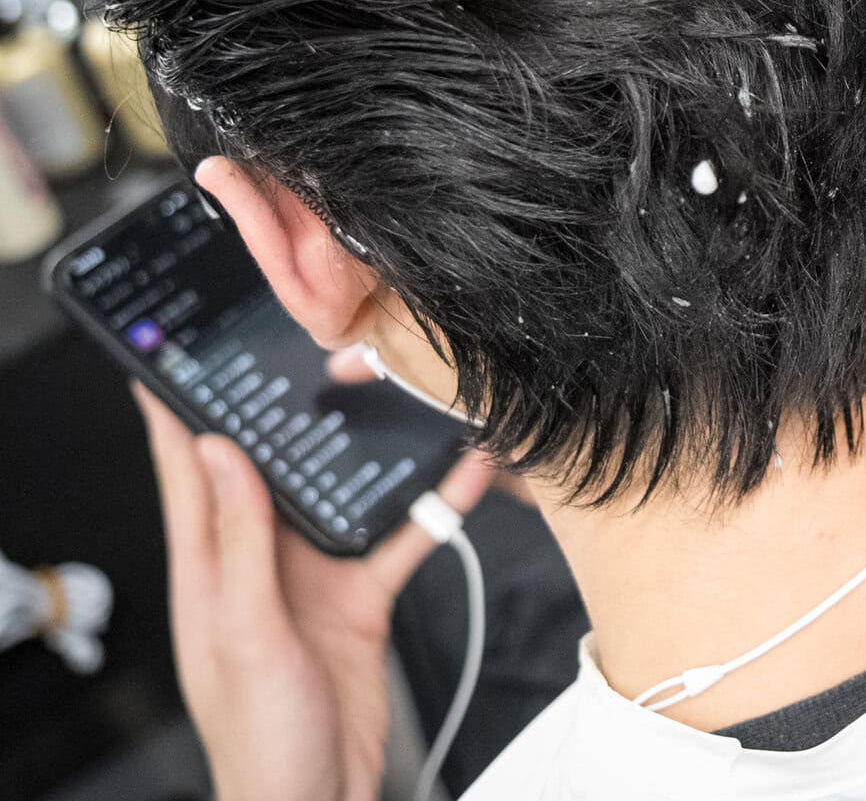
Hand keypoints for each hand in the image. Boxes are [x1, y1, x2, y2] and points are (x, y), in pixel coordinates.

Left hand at [136, 386, 492, 800]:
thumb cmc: (257, 740)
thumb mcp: (243, 633)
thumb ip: (237, 543)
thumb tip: (217, 454)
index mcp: (208, 569)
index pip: (185, 471)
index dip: (179, 410)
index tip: (180, 350)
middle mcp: (258, 564)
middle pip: (272, 469)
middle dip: (291, 410)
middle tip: (314, 350)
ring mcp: (311, 578)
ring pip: (341, 493)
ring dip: (372, 454)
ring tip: (402, 400)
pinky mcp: (360, 597)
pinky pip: (399, 537)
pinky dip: (432, 506)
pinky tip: (461, 476)